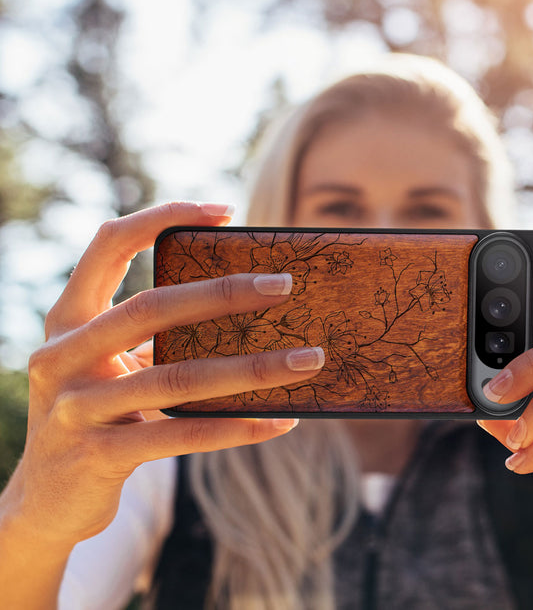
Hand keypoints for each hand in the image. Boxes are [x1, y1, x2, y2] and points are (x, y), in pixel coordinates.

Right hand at [3, 202, 324, 550]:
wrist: (46, 501)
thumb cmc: (98, 414)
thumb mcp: (111, 365)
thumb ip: (154, 336)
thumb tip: (246, 308)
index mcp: (68, 319)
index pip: (109, 244)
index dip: (163, 217)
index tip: (225, 211)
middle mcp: (62, 356)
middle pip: (151, 308)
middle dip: (223, 293)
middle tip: (284, 285)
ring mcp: (76, 408)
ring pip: (177, 377)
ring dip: (253, 368)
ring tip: (307, 360)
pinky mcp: (98, 456)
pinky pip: (182, 435)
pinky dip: (237, 427)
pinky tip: (280, 421)